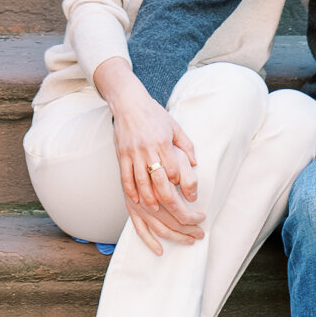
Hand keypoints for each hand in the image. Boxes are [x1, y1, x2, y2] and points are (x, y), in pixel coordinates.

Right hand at [93, 58, 203, 253]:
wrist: (129, 102)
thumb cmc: (154, 114)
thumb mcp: (174, 125)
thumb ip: (185, 144)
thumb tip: (194, 163)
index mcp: (163, 143)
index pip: (174, 169)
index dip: (181, 184)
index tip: (189, 194)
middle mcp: (148, 150)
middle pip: (160, 182)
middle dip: (170, 202)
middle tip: (179, 214)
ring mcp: (133, 154)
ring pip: (141, 183)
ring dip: (149, 200)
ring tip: (156, 211)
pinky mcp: (122, 156)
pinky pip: (126, 178)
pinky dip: (131, 191)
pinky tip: (136, 202)